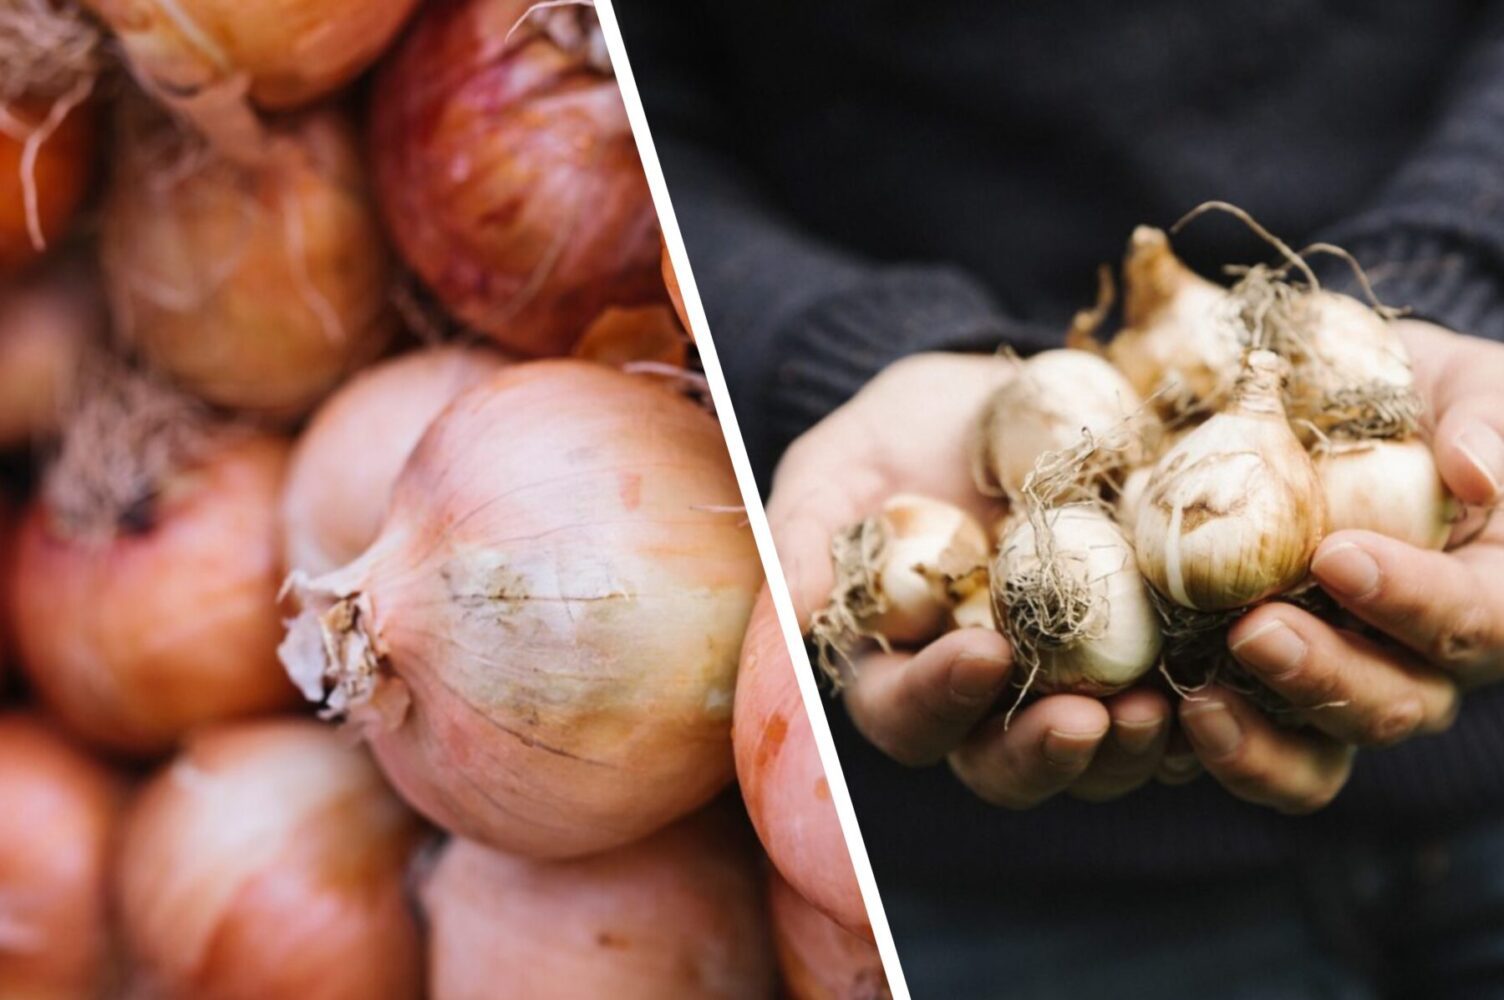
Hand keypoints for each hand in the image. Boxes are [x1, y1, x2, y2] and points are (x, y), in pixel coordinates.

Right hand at [767, 353, 1176, 807]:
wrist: (1003, 395)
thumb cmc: (903, 431)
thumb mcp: (838, 465)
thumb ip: (803, 536)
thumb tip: (791, 609)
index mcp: (899, 668)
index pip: (904, 718)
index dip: (938, 701)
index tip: (982, 651)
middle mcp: (984, 699)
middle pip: (1003, 765)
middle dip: (1045, 753)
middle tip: (1092, 717)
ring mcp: (1068, 684)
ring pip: (1097, 758)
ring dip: (1131, 750)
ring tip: (1168, 705)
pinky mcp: (1147, 656)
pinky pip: (1181, 712)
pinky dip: (1205, 711)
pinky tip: (1230, 676)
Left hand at [1182, 320, 1503, 812]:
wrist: (1328, 414)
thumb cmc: (1416, 397)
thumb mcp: (1462, 385)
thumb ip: (1483, 420)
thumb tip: (1475, 474)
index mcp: (1487, 592)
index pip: (1476, 620)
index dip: (1413, 600)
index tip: (1336, 556)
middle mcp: (1421, 661)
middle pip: (1398, 704)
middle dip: (1327, 675)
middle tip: (1253, 629)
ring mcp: (1341, 688)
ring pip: (1324, 754)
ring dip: (1264, 739)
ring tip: (1199, 700)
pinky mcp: (1268, 701)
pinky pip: (1255, 757)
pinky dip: (1214, 749)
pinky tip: (1162, 717)